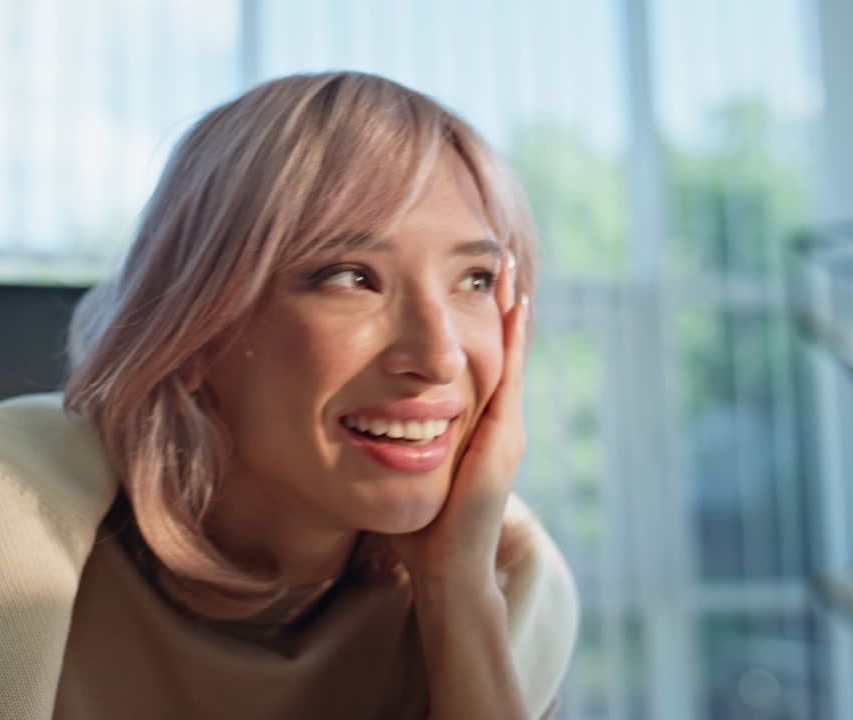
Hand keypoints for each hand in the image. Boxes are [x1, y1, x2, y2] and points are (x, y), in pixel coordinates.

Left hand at [388, 250, 528, 587]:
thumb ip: (378, 441)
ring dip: (504, 308)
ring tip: (501, 266)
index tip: (453, 281)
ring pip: (505, 353)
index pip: (463, 362)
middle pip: (490, 347)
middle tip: (488, 256)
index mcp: (464, 425)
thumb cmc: (415, 526)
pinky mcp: (504, 437)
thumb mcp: (392, 468)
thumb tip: (338, 415)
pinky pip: (511, 375)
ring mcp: (501, 426)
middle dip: (487, 302)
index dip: (460, 321)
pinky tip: (514, 305)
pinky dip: (515, 339)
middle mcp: (488, 420)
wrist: (443, 567)